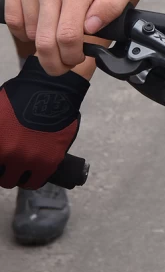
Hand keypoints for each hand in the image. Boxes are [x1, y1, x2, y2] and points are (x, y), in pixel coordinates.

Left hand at [0, 56, 88, 188]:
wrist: (52, 89)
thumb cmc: (21, 96)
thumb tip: (1, 144)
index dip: (0, 161)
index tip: (3, 158)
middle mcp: (11, 156)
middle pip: (3, 177)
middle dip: (6, 170)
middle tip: (11, 163)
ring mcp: (31, 160)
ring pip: (20, 181)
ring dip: (20, 175)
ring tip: (24, 166)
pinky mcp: (50, 161)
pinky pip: (38, 180)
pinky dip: (35, 177)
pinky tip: (35, 170)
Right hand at [3, 0, 139, 73]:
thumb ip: (115, 6)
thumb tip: (91, 26)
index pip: (67, 36)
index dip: (72, 55)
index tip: (78, 57)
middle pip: (44, 40)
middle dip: (55, 61)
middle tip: (64, 63)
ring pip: (29, 32)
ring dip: (44, 42)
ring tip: (59, 33)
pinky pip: (13, 20)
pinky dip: (24, 31)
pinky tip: (42, 25)